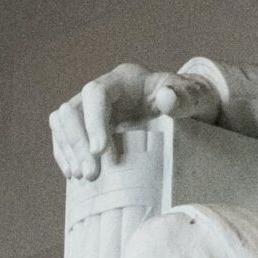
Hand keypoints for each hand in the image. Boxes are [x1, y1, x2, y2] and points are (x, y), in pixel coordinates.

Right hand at [48, 63, 219, 179]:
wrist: (188, 110)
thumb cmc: (190, 100)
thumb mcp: (196, 97)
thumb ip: (185, 97)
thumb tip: (165, 98)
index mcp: (124, 80)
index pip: (95, 93)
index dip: (93, 121)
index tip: (101, 152)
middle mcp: (103, 91)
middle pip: (72, 109)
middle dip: (77, 142)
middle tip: (91, 174)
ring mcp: (92, 109)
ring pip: (62, 122)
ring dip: (68, 150)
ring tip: (83, 177)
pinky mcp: (89, 127)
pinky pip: (64, 137)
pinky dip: (66, 155)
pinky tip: (75, 174)